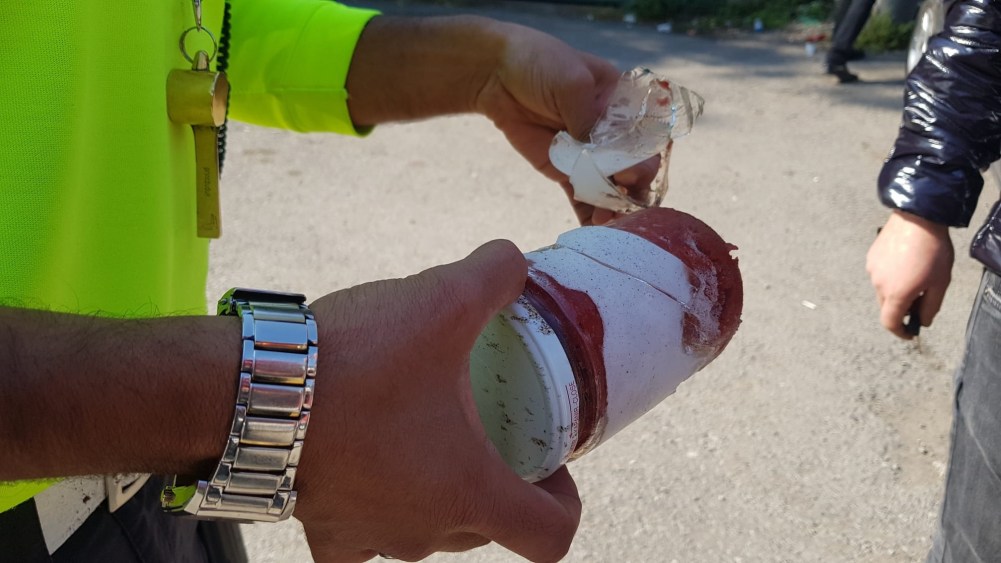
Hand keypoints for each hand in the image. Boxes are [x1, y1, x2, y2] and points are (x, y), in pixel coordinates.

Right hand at [294, 240, 581, 561]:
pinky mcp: (324, 531)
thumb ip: (497, 274)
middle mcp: (424, 533)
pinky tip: (371, 474)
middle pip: (487, 527)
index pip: (549, 535)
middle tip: (487, 430)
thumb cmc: (356, 361)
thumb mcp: (443, 299)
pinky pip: (363, 541)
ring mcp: (372, 539)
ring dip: (438, 495)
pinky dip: (376, 513)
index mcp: (469, 493)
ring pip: (428, 532)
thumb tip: (515, 263)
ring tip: (425, 436)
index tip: (552, 463)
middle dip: (498, 483)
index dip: (565, 502)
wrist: (251, 389)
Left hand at [473, 23, 658, 225]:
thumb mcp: (570, 82)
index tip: (632, 173)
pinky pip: (583, 199)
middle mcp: (614, 135)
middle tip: (620, 203)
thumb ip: (589, 118)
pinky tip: (593, 233)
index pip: (648, 138)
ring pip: (612, 189)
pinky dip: (589, 216)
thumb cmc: (540, 63)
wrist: (497, 75)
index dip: (646, 158)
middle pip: (636, 169)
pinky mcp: (567, 173)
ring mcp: (591, 156)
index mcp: (625, 106)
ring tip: (606, 225)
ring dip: (614, 209)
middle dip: (632, 190)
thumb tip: (603, 157)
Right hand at [867, 210, 953, 338]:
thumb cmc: (932, 250)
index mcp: (896, 294)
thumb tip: (922, 321)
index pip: (890, 323)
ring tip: (913, 275)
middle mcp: (879, 284)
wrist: (917, 218)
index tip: (910, 333)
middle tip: (919, 299)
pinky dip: (890, 276)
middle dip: (901, 308)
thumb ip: (930, 307)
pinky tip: (904, 263)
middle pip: (886, 306)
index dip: (900, 332)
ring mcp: (872, 270)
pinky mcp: (871, 257)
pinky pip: (879, 274)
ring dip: (895, 290)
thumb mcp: (940, 282)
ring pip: (882, 290)